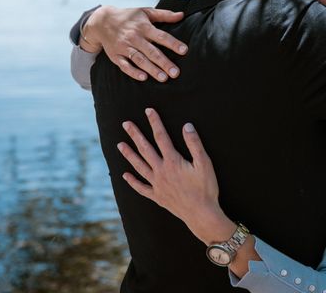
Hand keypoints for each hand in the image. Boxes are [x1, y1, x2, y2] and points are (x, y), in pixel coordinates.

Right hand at [82, 6, 187, 81]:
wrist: (102, 21)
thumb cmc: (129, 17)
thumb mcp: (146, 12)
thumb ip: (164, 15)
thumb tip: (182, 15)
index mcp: (143, 27)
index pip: (161, 36)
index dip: (173, 43)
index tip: (184, 51)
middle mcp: (134, 37)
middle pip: (151, 51)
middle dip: (164, 63)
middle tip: (176, 73)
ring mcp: (124, 47)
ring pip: (139, 60)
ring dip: (151, 70)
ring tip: (163, 78)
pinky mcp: (115, 55)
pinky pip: (124, 65)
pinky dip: (133, 72)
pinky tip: (143, 78)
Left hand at [118, 108, 234, 244]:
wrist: (201, 214)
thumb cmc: (206, 188)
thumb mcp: (205, 163)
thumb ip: (194, 144)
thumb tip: (187, 126)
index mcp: (173, 161)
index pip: (161, 137)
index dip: (155, 122)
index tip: (148, 111)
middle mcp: (161, 171)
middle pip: (145, 149)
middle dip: (135, 135)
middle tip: (125, 124)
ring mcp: (157, 185)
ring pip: (139, 166)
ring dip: (129, 155)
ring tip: (120, 145)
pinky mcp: (157, 196)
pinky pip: (141, 188)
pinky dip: (132, 181)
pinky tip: (125, 175)